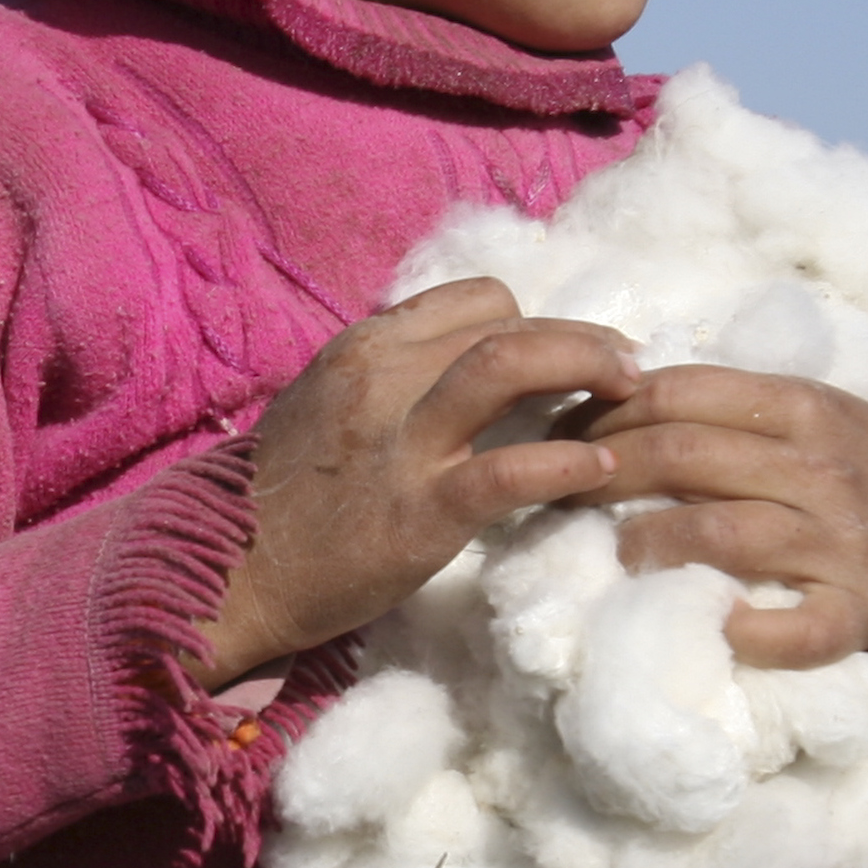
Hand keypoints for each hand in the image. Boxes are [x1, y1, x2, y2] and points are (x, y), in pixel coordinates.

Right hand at [191, 282, 639, 685]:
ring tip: (632, 392)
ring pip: (509, 365)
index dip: (536, 320)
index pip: (478, 298)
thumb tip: (475, 364)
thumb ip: (398, 375)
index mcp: (367, 346)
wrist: (236, 570)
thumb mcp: (332, 403)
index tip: (569, 352)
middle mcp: (383, 377)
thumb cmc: (291, 494)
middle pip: (507, 322)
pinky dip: (567, 463)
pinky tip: (601, 472)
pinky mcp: (420, 511)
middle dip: (583, 337)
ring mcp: (401, 442)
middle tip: (629, 367)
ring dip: (587, 366)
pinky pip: (508, 470)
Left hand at [571, 373, 867, 671]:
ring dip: (647, 544)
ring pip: (718, 535)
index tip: (560, 435)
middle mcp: (822, 469)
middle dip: (603, 473)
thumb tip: (602, 402)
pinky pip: (790, 632)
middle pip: (684, 458)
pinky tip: (703, 621)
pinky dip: (740, 632)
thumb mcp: (798, 409)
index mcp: (802, 406)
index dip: (604, 413)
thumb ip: (720, 404)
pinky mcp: (855, 614)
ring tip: (614, 552)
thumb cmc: (844, 462)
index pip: (678, 396)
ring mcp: (840, 544)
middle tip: (559, 492)